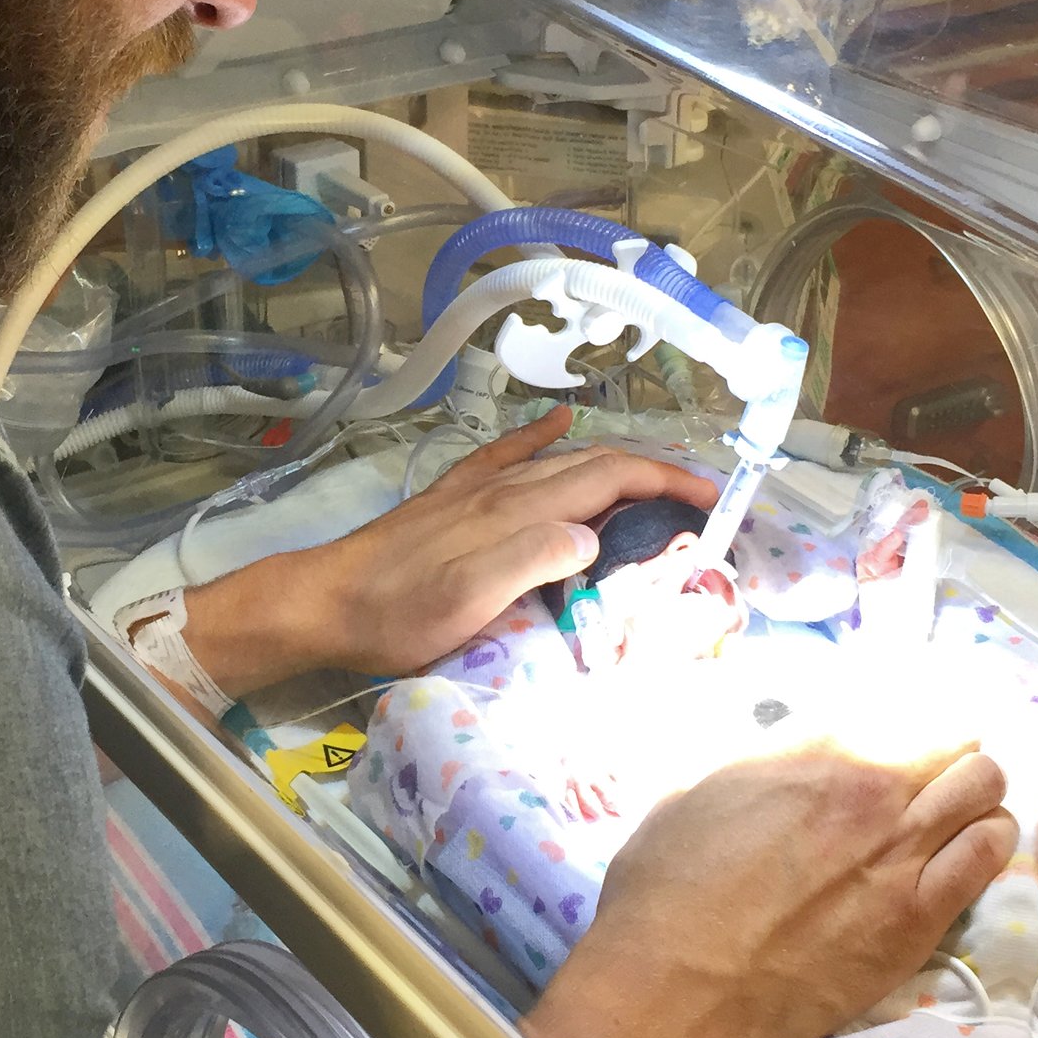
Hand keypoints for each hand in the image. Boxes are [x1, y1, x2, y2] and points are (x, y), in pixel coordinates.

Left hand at [181, 409, 718, 694]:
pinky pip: (509, 453)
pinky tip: (559, 423)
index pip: (611, 480)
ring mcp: (476, 488)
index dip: (667, 483)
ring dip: (615, 462)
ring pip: (562, 460)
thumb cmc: (398, 614)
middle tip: (701, 500)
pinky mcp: (453, 497)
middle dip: (655, 473)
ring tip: (655, 479)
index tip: (711, 501)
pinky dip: (542, 436)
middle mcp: (504, 488)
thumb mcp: (470, 601)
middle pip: (595, 464)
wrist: (326, 601)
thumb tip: (593, 534)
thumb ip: (532, 560)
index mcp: (519, 511)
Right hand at [525, 732, 1014, 1037]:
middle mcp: (870, 788)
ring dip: (974, 797)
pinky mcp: (920, 917)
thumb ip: (757, 761)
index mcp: (812, 750)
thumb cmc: (665, 888)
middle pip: (957, 742)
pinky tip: (961, 856)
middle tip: (928, 781)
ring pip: (986, 792)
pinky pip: (988, 855)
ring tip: (951, 821)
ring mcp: (903, 853)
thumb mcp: (693, 789)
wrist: (677, 987)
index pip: (895, 705)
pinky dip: (984, 843)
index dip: (900, 721)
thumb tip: (791, 749)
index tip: (894, 738)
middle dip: (949, 754)